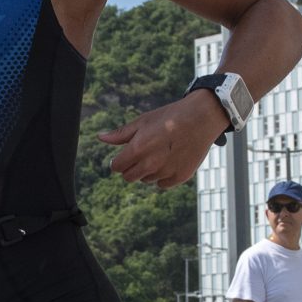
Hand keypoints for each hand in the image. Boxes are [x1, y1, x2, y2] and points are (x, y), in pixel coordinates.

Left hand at [99, 92, 220, 188]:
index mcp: (137, 149)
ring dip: (148, 170)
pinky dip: (163, 176)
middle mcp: (150, 164)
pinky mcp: (179, 177)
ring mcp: (166, 172)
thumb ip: (121, 134)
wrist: (201, 118)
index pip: (116, 167)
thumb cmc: (170, 117)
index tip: (125, 155)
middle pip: (129, 177)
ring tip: (161, 152)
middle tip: (143, 154)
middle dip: (131, 168)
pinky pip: (162, 184)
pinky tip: (170, 160)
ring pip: (147, 180)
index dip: (118, 161)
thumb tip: (100, 137)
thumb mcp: (143, 121)